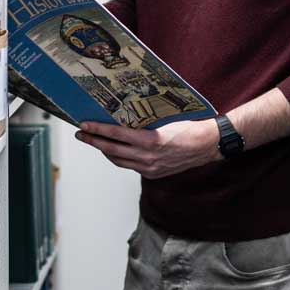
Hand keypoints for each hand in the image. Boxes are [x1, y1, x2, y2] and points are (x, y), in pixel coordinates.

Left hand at [75, 118, 219, 178]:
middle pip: (112, 150)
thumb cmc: (189, 128)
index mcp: (150, 141)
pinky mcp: (154, 173)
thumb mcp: (165, 120)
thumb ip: (143, 122)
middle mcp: (148, 157)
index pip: (116, 135)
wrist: (208, 145)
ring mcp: (150, 167)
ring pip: (119, 160)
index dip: (98, 130)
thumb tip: (121, 117)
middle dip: (94, 141)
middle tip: (81, 134)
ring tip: (94, 142)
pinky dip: (119, 158)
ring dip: (104, 151)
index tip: (84, 125)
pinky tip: (114, 150)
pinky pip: (130, 166)